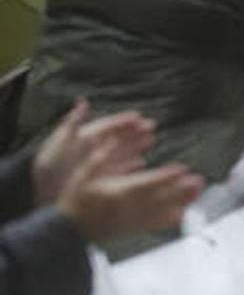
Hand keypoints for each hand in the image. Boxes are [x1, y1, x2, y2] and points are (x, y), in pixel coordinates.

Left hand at [32, 101, 154, 205]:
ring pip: (120, 152)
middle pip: (116, 137)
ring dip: (135, 146)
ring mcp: (96, 164)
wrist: (40, 193)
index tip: (138, 117)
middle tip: (151, 127)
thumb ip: (73, 124)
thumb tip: (82, 102)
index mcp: (83, 138)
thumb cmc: (49, 167)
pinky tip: (141, 163)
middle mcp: (91, 150)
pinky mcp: (98, 179)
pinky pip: (118, 170)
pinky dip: (130, 165)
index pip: (106, 126)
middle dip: (134, 132)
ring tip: (151, 140)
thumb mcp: (59, 143)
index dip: (122, 121)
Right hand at [56, 153, 202, 244]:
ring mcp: (130, 220)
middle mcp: (126, 208)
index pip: (145, 182)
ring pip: (160, 211)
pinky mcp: (131, 229)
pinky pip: (153, 225)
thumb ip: (101, 156)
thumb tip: (114, 138)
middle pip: (158, 197)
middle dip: (180, 189)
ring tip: (197, 193)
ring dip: (180, 202)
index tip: (181, 169)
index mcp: (115, 192)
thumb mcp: (83, 174)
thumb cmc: (75, 200)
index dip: (165, 176)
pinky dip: (168, 220)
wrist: (68, 231)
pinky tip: (181, 214)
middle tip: (198, 181)